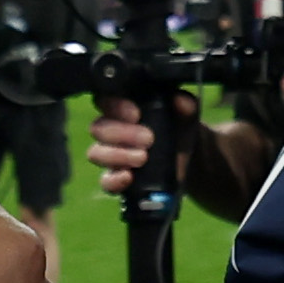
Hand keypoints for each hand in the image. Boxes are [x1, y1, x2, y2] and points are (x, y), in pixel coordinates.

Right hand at [86, 92, 201, 195]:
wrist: (187, 157)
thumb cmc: (178, 127)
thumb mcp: (186, 114)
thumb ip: (185, 104)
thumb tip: (179, 100)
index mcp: (121, 108)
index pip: (105, 101)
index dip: (115, 106)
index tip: (136, 114)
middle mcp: (110, 130)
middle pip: (98, 128)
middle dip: (122, 134)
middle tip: (148, 139)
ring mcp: (109, 156)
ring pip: (96, 153)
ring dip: (118, 155)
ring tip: (143, 158)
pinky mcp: (115, 178)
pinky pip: (105, 181)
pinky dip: (114, 180)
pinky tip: (129, 177)